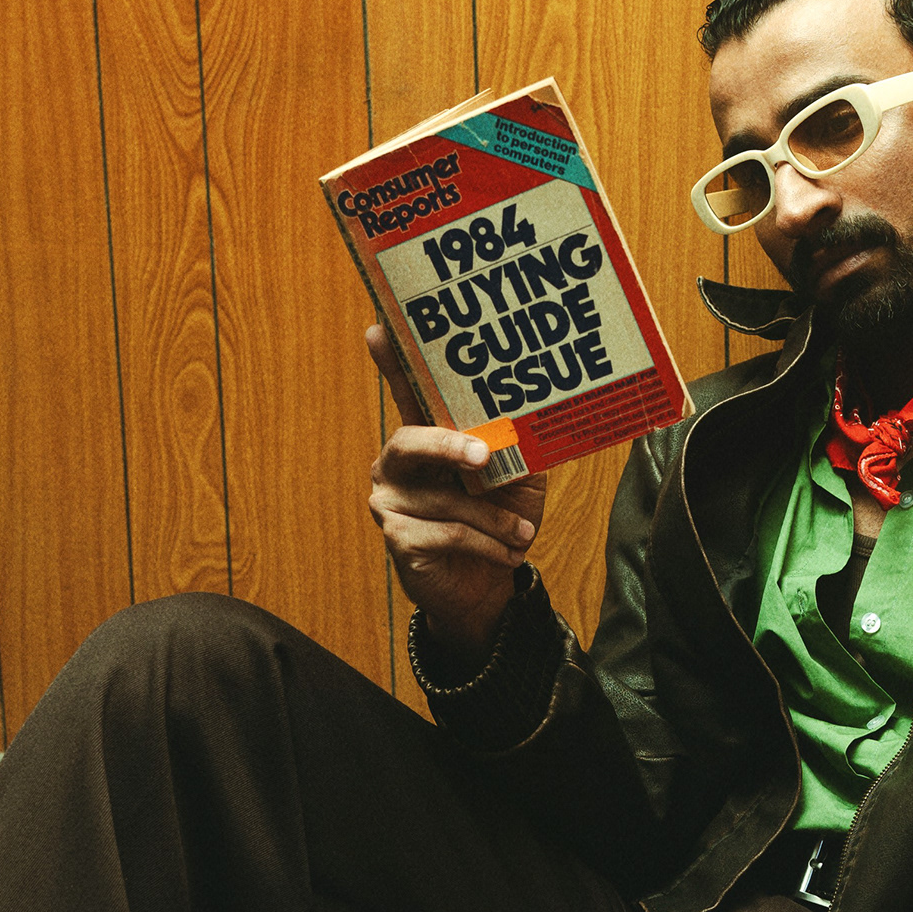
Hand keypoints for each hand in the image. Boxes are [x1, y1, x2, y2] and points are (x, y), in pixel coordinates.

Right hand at [366, 327, 545, 661]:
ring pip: (443, 499)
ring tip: (523, 532)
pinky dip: (487, 543)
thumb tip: (534, 410)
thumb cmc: (501, 520)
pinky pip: (447, 533)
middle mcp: (397, 464)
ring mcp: (390, 501)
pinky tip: (508, 552)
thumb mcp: (518, 476)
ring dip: (493, 518)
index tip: (378, 328)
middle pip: (410, 441)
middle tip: (482, 457)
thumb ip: (516, 444)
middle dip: (447, 446)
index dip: (391, 362)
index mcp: (426, 438)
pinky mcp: (397, 539)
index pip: (405, 394)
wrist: (492, 583)